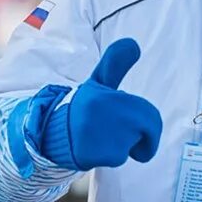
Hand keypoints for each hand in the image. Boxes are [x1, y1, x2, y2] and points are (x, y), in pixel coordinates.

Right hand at [35, 38, 162, 169]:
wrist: (51, 132)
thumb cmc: (84, 107)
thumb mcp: (98, 83)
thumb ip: (116, 65)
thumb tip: (133, 43)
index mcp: (106, 96)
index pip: (149, 115)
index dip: (150, 122)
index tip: (139, 123)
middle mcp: (103, 114)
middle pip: (147, 130)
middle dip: (144, 135)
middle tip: (125, 132)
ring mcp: (98, 135)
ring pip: (132, 145)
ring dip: (125, 144)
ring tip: (103, 135)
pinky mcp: (93, 154)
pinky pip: (119, 158)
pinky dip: (112, 156)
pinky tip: (96, 147)